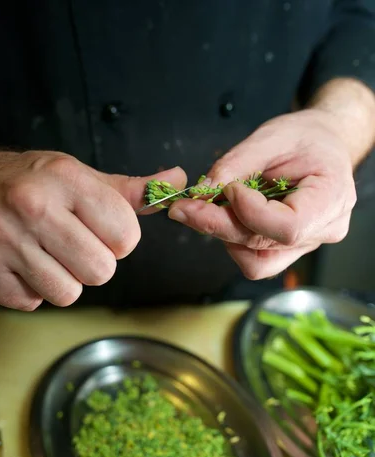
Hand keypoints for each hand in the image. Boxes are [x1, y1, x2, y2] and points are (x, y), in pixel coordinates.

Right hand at [0, 148, 185, 308]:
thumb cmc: (30, 183)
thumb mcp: (79, 176)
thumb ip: (130, 191)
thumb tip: (175, 183)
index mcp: (66, 180)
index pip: (126, 236)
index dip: (120, 241)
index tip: (102, 232)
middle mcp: (34, 208)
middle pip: (101, 271)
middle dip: (93, 264)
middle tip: (73, 245)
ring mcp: (6, 241)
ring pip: (68, 293)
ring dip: (63, 281)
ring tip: (47, 255)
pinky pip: (33, 302)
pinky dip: (32, 289)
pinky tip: (23, 264)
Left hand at [168, 108, 356, 279]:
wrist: (324, 145)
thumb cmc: (307, 137)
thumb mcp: (273, 136)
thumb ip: (237, 163)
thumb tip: (203, 190)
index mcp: (331, 199)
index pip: (288, 227)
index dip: (250, 213)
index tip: (229, 188)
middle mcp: (322, 231)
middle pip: (263, 245)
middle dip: (218, 225)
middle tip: (183, 207)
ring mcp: (305, 245)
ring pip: (256, 263)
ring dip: (224, 237)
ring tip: (206, 209)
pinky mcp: (287, 250)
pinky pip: (255, 259)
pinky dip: (232, 240)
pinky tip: (223, 216)